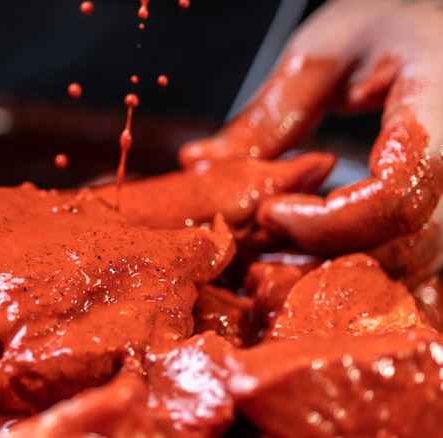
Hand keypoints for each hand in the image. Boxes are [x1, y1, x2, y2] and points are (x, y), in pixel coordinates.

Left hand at [179, 0, 442, 256]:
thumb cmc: (400, 25)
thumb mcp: (327, 49)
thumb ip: (271, 113)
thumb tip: (201, 165)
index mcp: (439, 110)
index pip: (394, 195)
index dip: (325, 221)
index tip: (269, 212)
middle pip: (401, 247)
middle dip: (317, 252)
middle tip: (257, 233)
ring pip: (410, 269)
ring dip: (334, 269)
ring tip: (279, 239)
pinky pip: (418, 270)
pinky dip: (363, 272)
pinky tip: (319, 253)